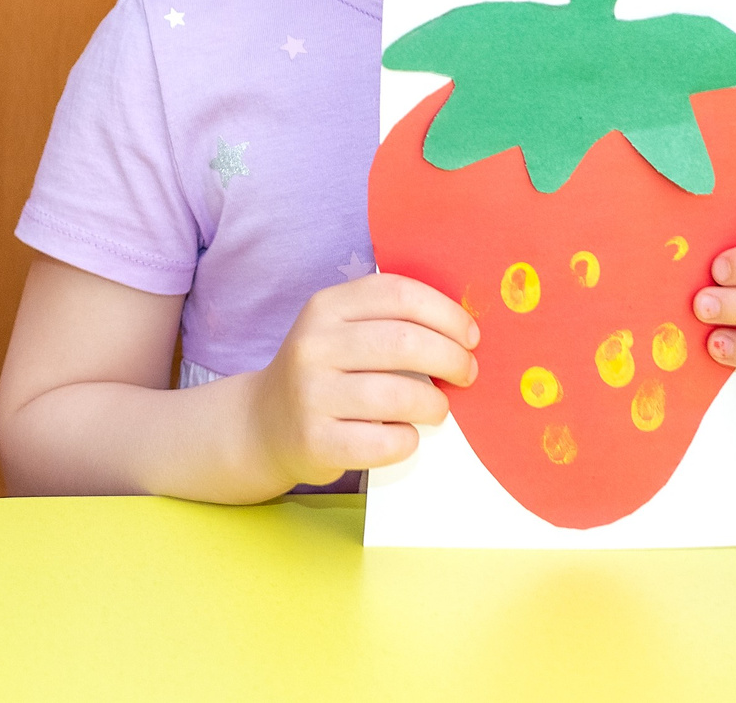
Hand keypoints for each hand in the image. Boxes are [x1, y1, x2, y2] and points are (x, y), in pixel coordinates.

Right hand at [247, 274, 479, 488]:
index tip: (470, 336)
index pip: (397, 294)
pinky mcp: (316, 440)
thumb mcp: (340, 332)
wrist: (265, 423)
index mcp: (325, 307)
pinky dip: (409, 440)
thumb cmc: (325, 375)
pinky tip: (405, 435)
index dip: (445, 313)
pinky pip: (385, 441)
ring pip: (399, 394)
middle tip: (466, 374)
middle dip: (451, 359)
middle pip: (404, 341)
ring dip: (435, 404)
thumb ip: (388, 322)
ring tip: (437, 408)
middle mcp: (313, 345)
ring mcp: (310, 394)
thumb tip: (462, 332)